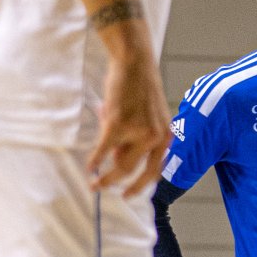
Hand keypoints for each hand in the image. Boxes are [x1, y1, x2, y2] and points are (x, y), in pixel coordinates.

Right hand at [86, 53, 171, 196]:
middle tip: (107, 191)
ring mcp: (137, 132)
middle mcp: (156, 137)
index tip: (131, 193)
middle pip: (136, 172)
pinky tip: (89, 168)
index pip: (156, 170)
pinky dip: (94, 161)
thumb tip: (117, 159)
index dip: (143, 185)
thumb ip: (138, 138)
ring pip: (119, 165)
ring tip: (94, 182)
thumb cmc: (140, 87)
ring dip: (105, 177)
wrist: (135, 63)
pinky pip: (103, 151)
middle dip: (119, 185)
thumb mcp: (149, 116)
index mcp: (167, 136)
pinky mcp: (117, 125)